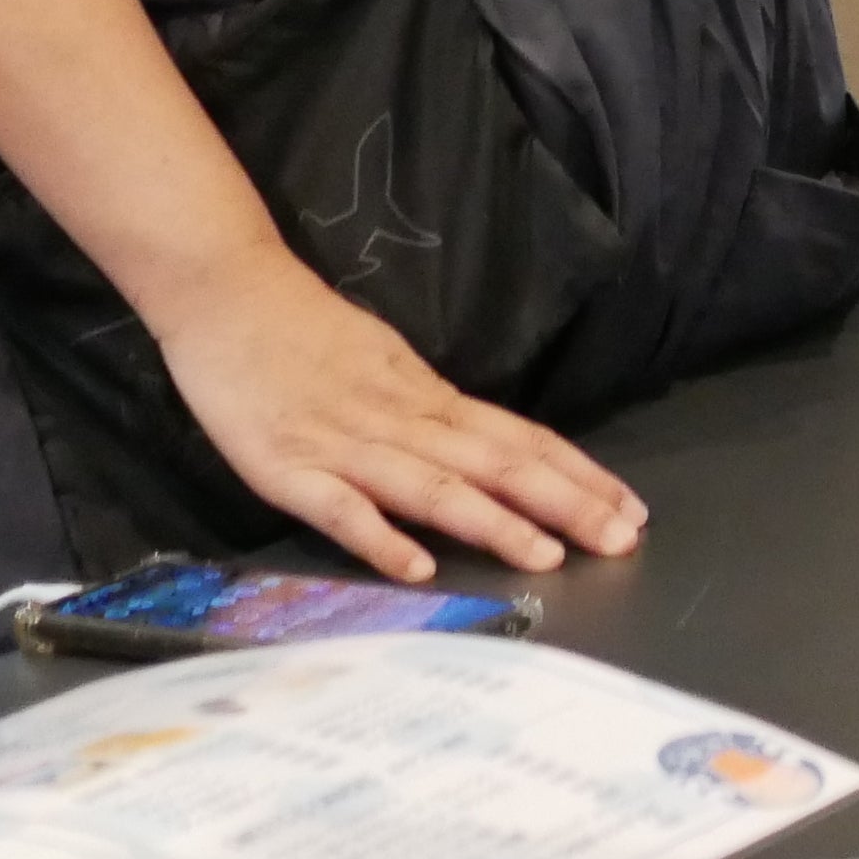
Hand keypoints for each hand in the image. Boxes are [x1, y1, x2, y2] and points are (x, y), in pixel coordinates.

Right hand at [151, 245, 646, 585]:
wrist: (228, 292)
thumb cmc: (307, 333)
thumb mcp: (389, 368)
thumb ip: (434, 416)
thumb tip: (492, 454)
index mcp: (429, 397)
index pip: (520, 438)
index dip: (577, 474)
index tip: (630, 507)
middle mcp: (401, 420)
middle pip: (496, 462)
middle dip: (564, 503)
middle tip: (622, 538)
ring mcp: (345, 445)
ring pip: (433, 486)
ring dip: (493, 523)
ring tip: (547, 557)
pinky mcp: (286, 467)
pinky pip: (340, 508)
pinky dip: (381, 536)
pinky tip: (419, 566)